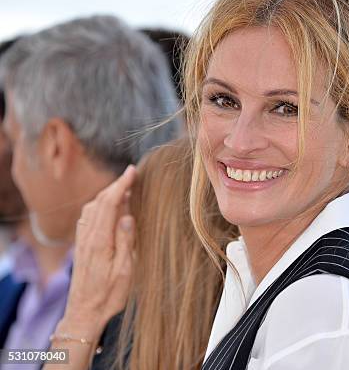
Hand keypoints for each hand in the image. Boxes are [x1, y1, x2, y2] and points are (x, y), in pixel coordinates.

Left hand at [60, 164, 136, 335]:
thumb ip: (126, 241)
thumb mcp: (125, 270)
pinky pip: (88, 218)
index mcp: (101, 240)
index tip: (132, 171)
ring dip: (106, 194)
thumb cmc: (109, 295)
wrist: (84, 312)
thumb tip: (128, 216)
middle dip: (115, 185)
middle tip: (131, 174)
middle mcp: (88, 237)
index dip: (121, 185)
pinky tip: (107, 208)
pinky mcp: (81, 246)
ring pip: (92, 208)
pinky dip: (99, 205)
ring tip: (123, 189)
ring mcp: (83, 240)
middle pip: (99, 202)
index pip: (110, 204)